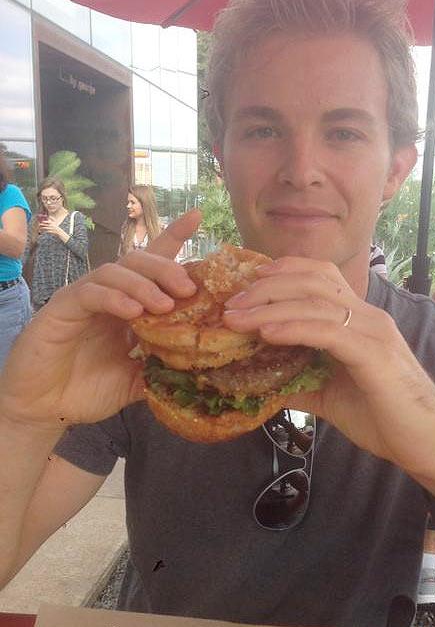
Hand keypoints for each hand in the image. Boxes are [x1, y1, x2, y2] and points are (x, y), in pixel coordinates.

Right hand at [0, 211, 201, 431]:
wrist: (44, 410)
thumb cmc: (88, 390)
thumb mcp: (136, 381)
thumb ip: (162, 369)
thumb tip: (199, 367)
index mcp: (129, 304)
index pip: (152, 264)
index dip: (173, 238)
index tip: (197, 217)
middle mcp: (109, 295)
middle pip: (138, 260)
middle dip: (166, 268)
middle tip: (188, 288)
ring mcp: (84, 298)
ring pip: (115, 271)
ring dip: (143, 284)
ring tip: (164, 305)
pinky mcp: (62, 308)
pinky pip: (90, 293)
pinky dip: (114, 298)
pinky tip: (132, 313)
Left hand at [223, 257, 434, 501]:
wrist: (429, 445)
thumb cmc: (385, 419)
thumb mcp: (331, 397)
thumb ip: (301, 383)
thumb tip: (262, 383)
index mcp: (359, 320)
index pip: (321, 276)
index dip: (284, 271)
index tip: (248, 281)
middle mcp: (368, 316)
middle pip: (313, 280)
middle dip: (267, 286)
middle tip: (232, 302)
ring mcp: (373, 332)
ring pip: (316, 302)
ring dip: (270, 306)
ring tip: (236, 317)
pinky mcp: (374, 354)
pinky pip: (328, 331)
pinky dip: (294, 328)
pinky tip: (267, 333)